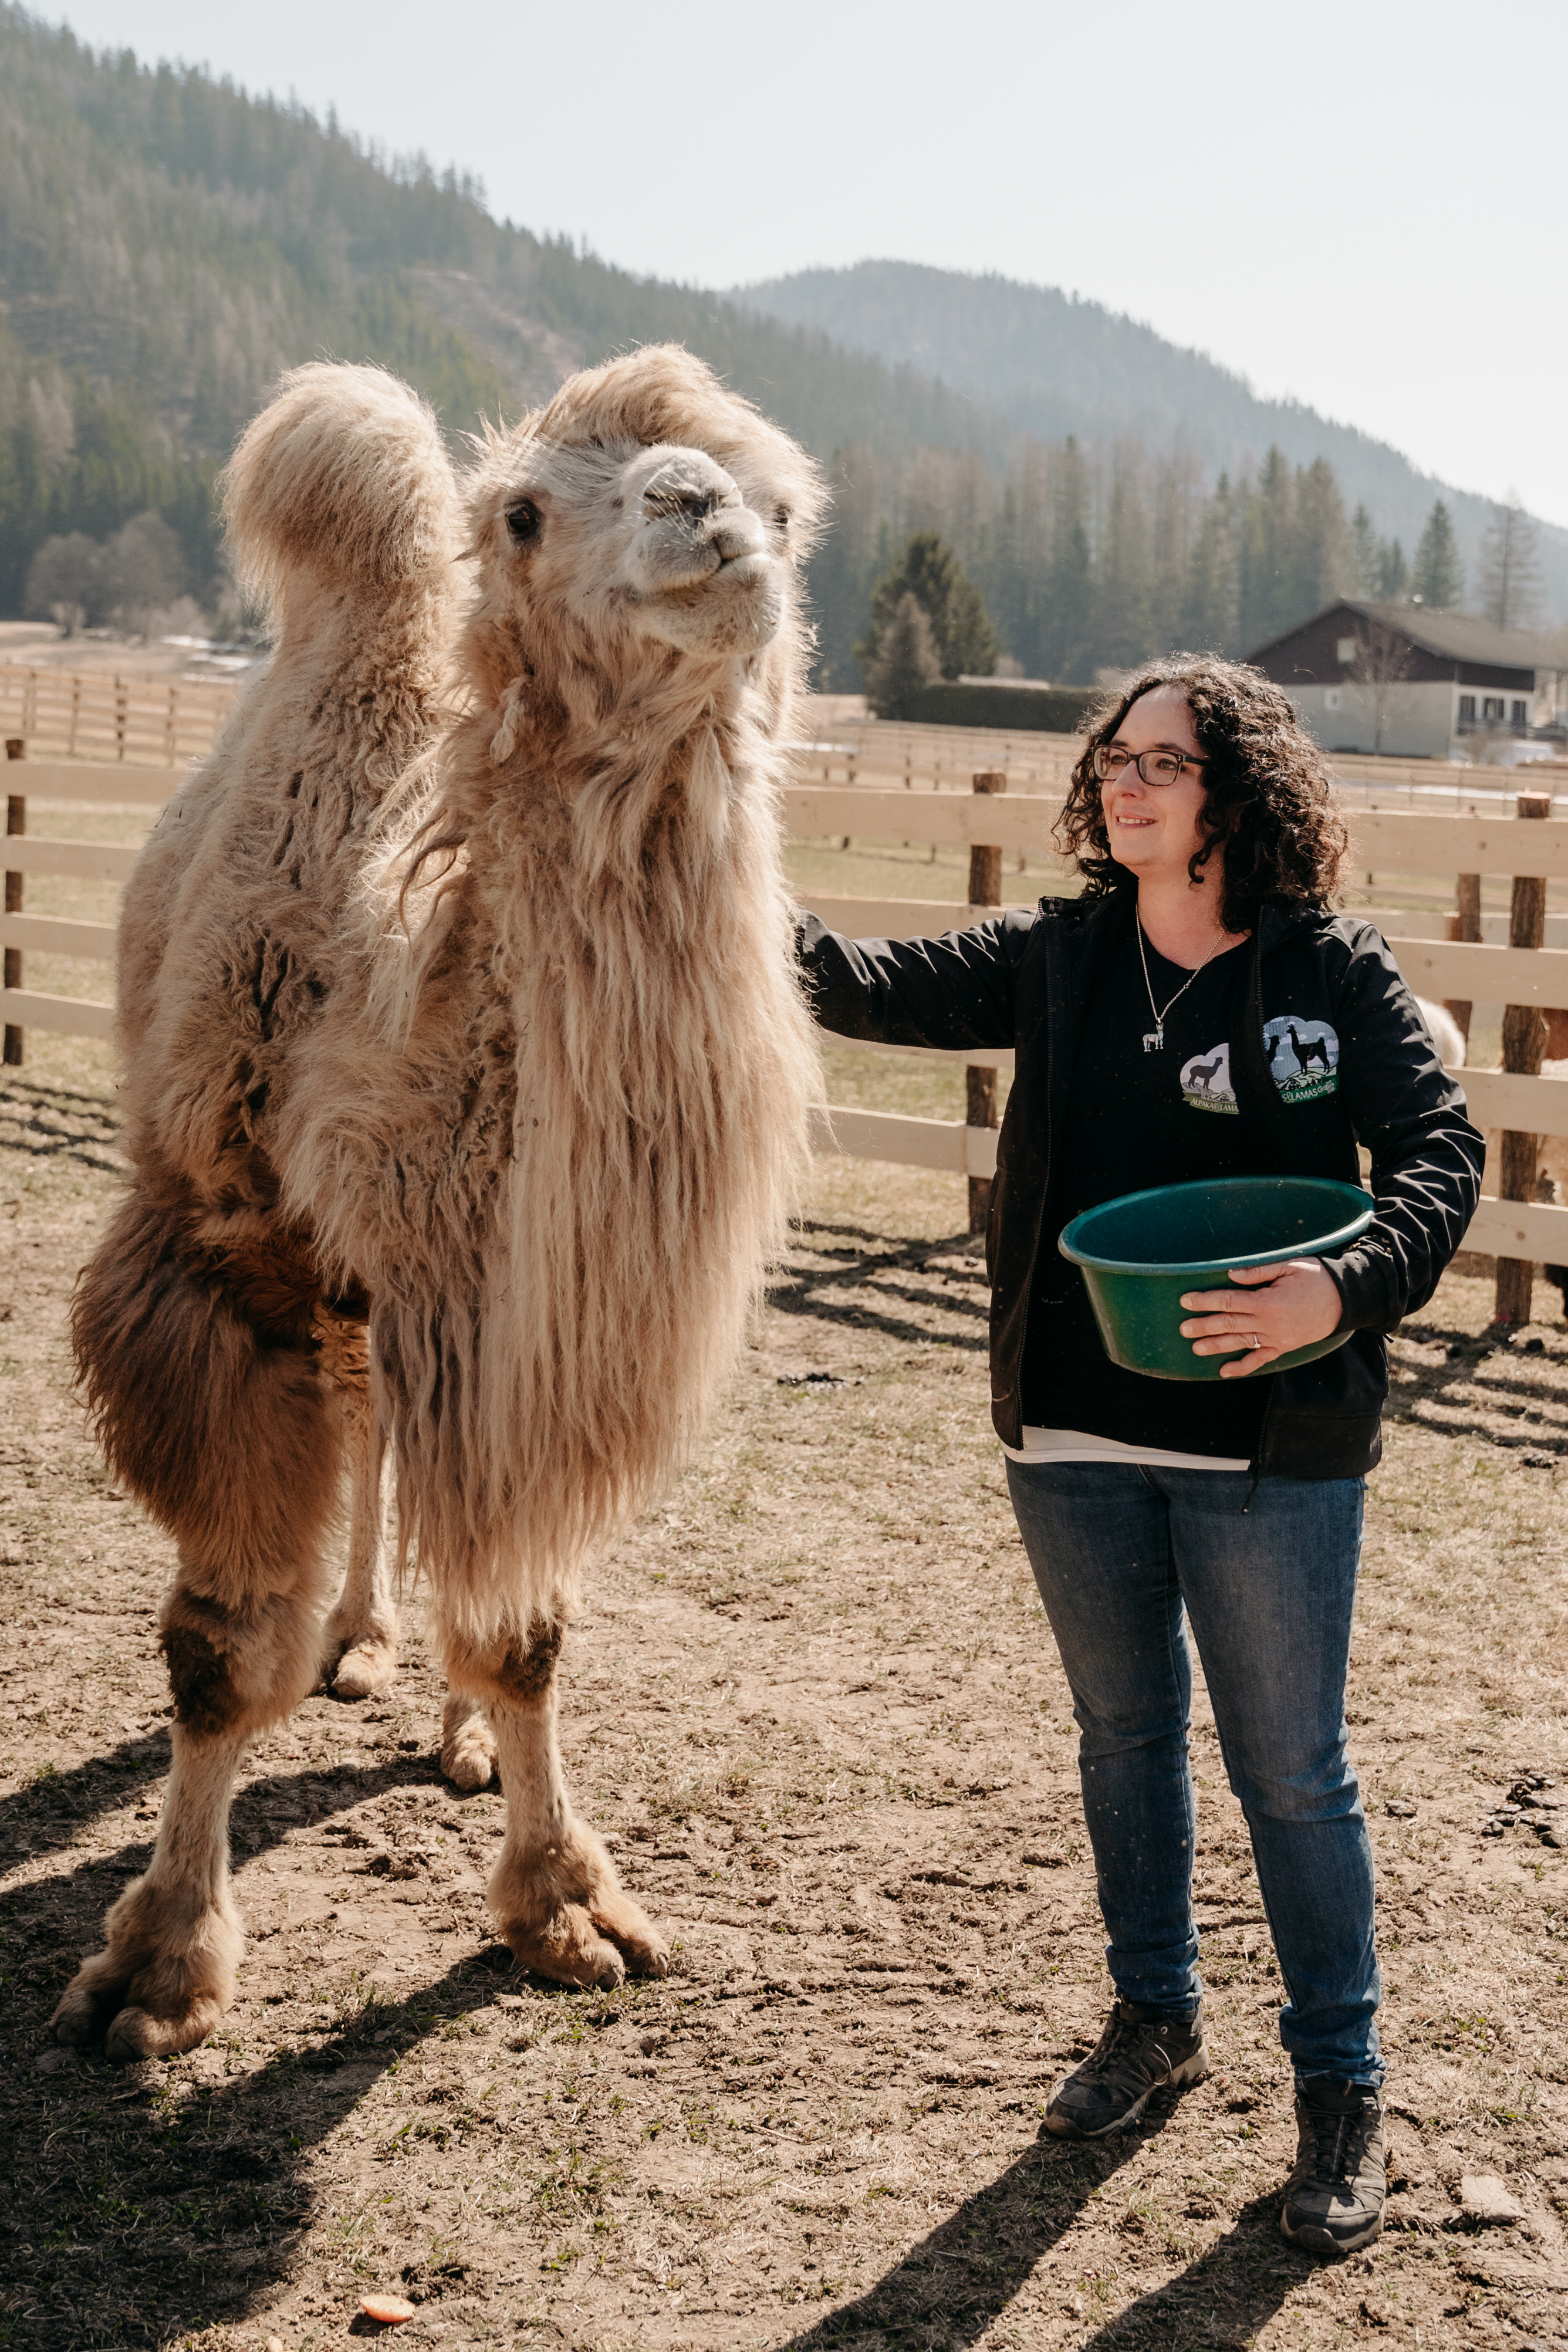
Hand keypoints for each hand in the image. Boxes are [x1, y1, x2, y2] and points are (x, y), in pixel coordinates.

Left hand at [1178, 1259, 1342, 1377]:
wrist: (1346, 1300)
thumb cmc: (1316, 1278)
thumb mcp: (1288, 1266)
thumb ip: (1258, 1271)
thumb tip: (1230, 1275)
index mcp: (1268, 1301)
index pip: (1229, 1301)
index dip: (1206, 1300)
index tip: (1186, 1300)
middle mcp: (1270, 1324)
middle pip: (1230, 1324)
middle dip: (1204, 1326)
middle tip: (1182, 1328)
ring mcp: (1277, 1338)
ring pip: (1241, 1344)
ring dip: (1216, 1346)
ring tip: (1195, 1348)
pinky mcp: (1285, 1347)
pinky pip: (1261, 1360)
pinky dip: (1243, 1367)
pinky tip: (1225, 1371)